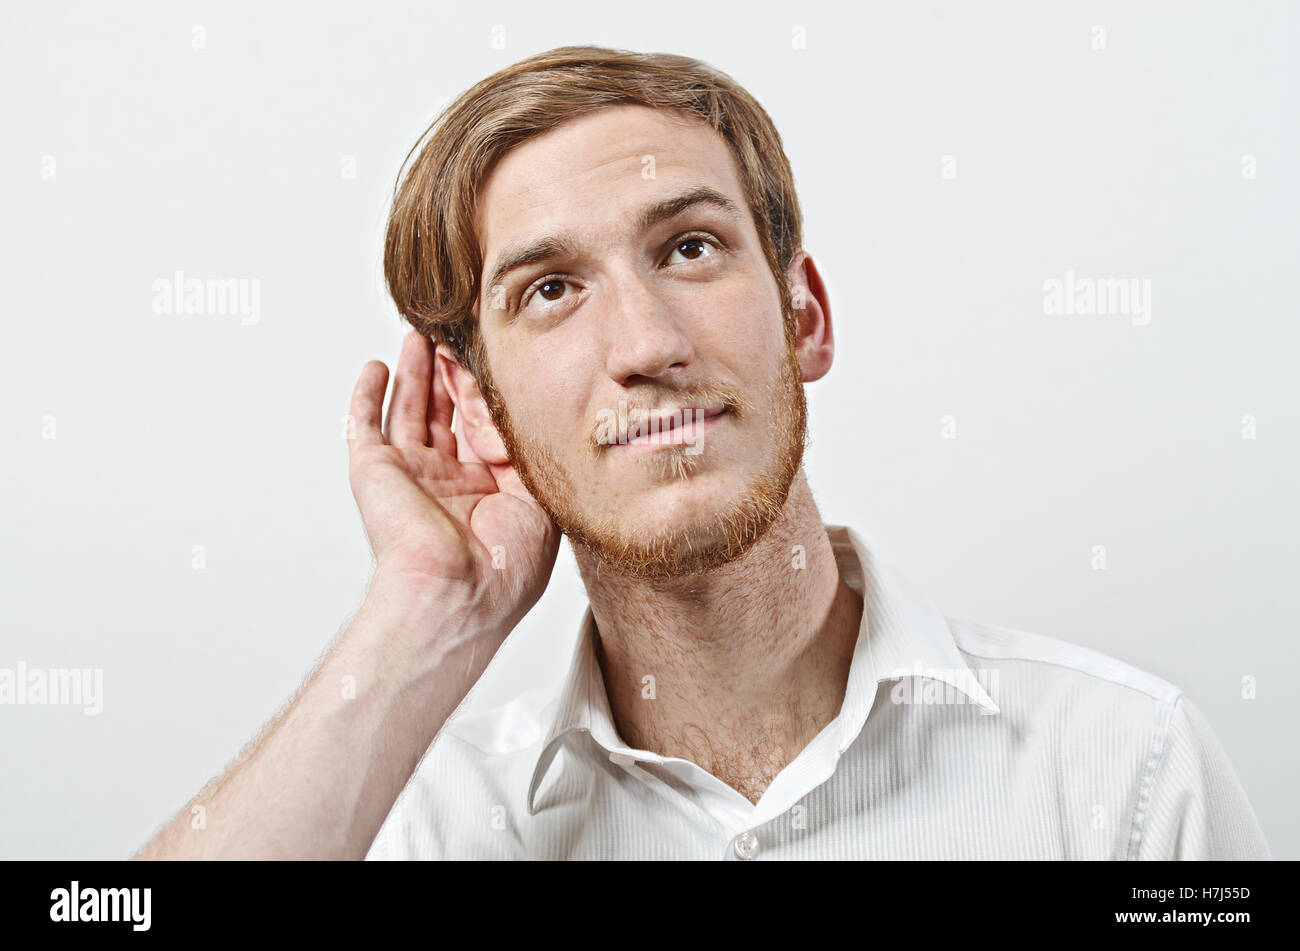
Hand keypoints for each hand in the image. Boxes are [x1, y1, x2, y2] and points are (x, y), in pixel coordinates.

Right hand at [346, 330, 559, 638]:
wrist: (460, 592)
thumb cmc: (505, 565)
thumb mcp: (540, 500)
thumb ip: (528, 455)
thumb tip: (522, 414)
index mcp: (488, 493)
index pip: (488, 428)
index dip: (491, 393)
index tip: (497, 358)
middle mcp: (449, 483)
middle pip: (449, 413)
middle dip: (453, 374)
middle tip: (457, 333)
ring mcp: (411, 476)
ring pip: (411, 410)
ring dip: (416, 373)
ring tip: (421, 335)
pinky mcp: (375, 471)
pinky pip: (365, 425)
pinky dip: (367, 395)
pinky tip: (377, 367)